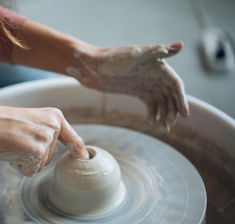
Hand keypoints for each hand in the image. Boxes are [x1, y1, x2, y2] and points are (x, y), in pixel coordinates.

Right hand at [0, 106, 87, 175]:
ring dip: (27, 160)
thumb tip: (50, 152)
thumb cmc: (2, 122)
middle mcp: (55, 126)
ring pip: (41, 164)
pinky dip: (21, 166)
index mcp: (54, 117)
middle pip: (50, 155)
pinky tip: (13, 152)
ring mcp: (47, 138)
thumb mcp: (31, 121)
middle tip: (18, 140)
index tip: (84, 158)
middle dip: (33, 154)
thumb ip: (45, 131)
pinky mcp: (38, 151)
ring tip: (14, 144)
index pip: (72, 137)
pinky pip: (32, 169)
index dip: (78, 150)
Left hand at [66, 41, 189, 130]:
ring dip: (165, 114)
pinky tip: (151, 123)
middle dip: (173, 110)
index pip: (175, 84)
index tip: (184, 115)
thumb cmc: (111, 58)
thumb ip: (158, 51)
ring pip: (162, 101)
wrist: (90, 67)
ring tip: (163, 128)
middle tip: (169, 125)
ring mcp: (145, 83)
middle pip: (170, 95)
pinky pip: (150, 104)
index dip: (182, 99)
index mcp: (157, 65)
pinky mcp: (136, 90)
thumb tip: (182, 45)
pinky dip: (153, 113)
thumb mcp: (135, 55)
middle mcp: (153, 74)